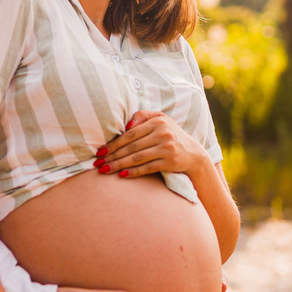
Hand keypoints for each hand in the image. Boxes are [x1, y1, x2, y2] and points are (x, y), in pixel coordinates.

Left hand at [96, 110, 210, 177]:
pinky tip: (121, 175)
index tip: (100, 150)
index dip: (114, 143)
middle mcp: (163, 133)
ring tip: (104, 170)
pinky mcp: (170, 162)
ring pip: (137, 158)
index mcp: (158, 122)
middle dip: (112, 156)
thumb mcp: (160, 119)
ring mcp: (167, 148)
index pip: (130, 133)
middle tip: (97, 163)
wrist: (193, 153)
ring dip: (118, 165)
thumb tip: (126, 125)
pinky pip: (148, 168)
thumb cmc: (171, 134)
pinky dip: (133, 172)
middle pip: (132, 147)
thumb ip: (142, 117)